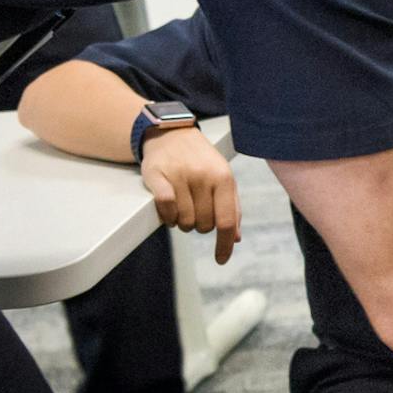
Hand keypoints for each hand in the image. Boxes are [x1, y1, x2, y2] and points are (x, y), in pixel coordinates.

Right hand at [139, 127, 242, 262]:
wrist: (172, 133)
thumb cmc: (201, 161)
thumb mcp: (223, 178)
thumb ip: (231, 208)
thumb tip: (235, 238)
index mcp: (224, 178)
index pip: (226, 221)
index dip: (224, 244)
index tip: (221, 259)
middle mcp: (203, 176)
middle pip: (203, 225)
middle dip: (199, 225)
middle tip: (195, 211)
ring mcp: (179, 175)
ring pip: (183, 221)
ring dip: (182, 221)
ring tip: (182, 206)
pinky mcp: (157, 175)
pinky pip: (165, 208)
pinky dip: (167, 217)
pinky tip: (169, 212)